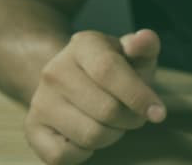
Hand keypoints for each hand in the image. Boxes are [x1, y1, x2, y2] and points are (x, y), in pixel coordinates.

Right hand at [24, 29, 165, 163]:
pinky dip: (84, 153)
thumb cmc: (115, 70)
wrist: (71, 80)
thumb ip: (145, 47)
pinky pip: (64, 156)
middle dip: (131, 119)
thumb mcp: (134, 55)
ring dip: (112, 135)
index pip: (109, 70)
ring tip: (111, 122)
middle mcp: (55, 70)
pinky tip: (88, 134)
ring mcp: (40, 101)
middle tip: (133, 115)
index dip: (138, 95)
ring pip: (91, 135)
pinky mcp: (32, 129)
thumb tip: (145, 38)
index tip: (159, 113)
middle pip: (107, 109)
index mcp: (83, 45)